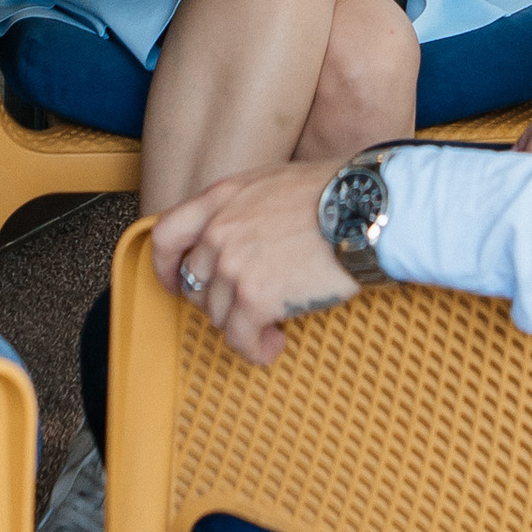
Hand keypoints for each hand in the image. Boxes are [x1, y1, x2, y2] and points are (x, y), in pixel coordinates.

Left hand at [152, 161, 360, 365]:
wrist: (367, 210)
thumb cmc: (335, 192)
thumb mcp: (272, 183)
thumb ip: (242, 207)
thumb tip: (239, 236)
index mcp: (220, 198)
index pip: (166, 235)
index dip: (165, 266)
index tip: (175, 283)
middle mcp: (218, 231)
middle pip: (193, 283)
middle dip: (216, 302)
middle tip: (244, 308)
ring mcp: (233, 265)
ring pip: (217, 314)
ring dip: (241, 327)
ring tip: (270, 329)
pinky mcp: (255, 297)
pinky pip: (240, 338)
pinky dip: (255, 348)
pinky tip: (273, 344)